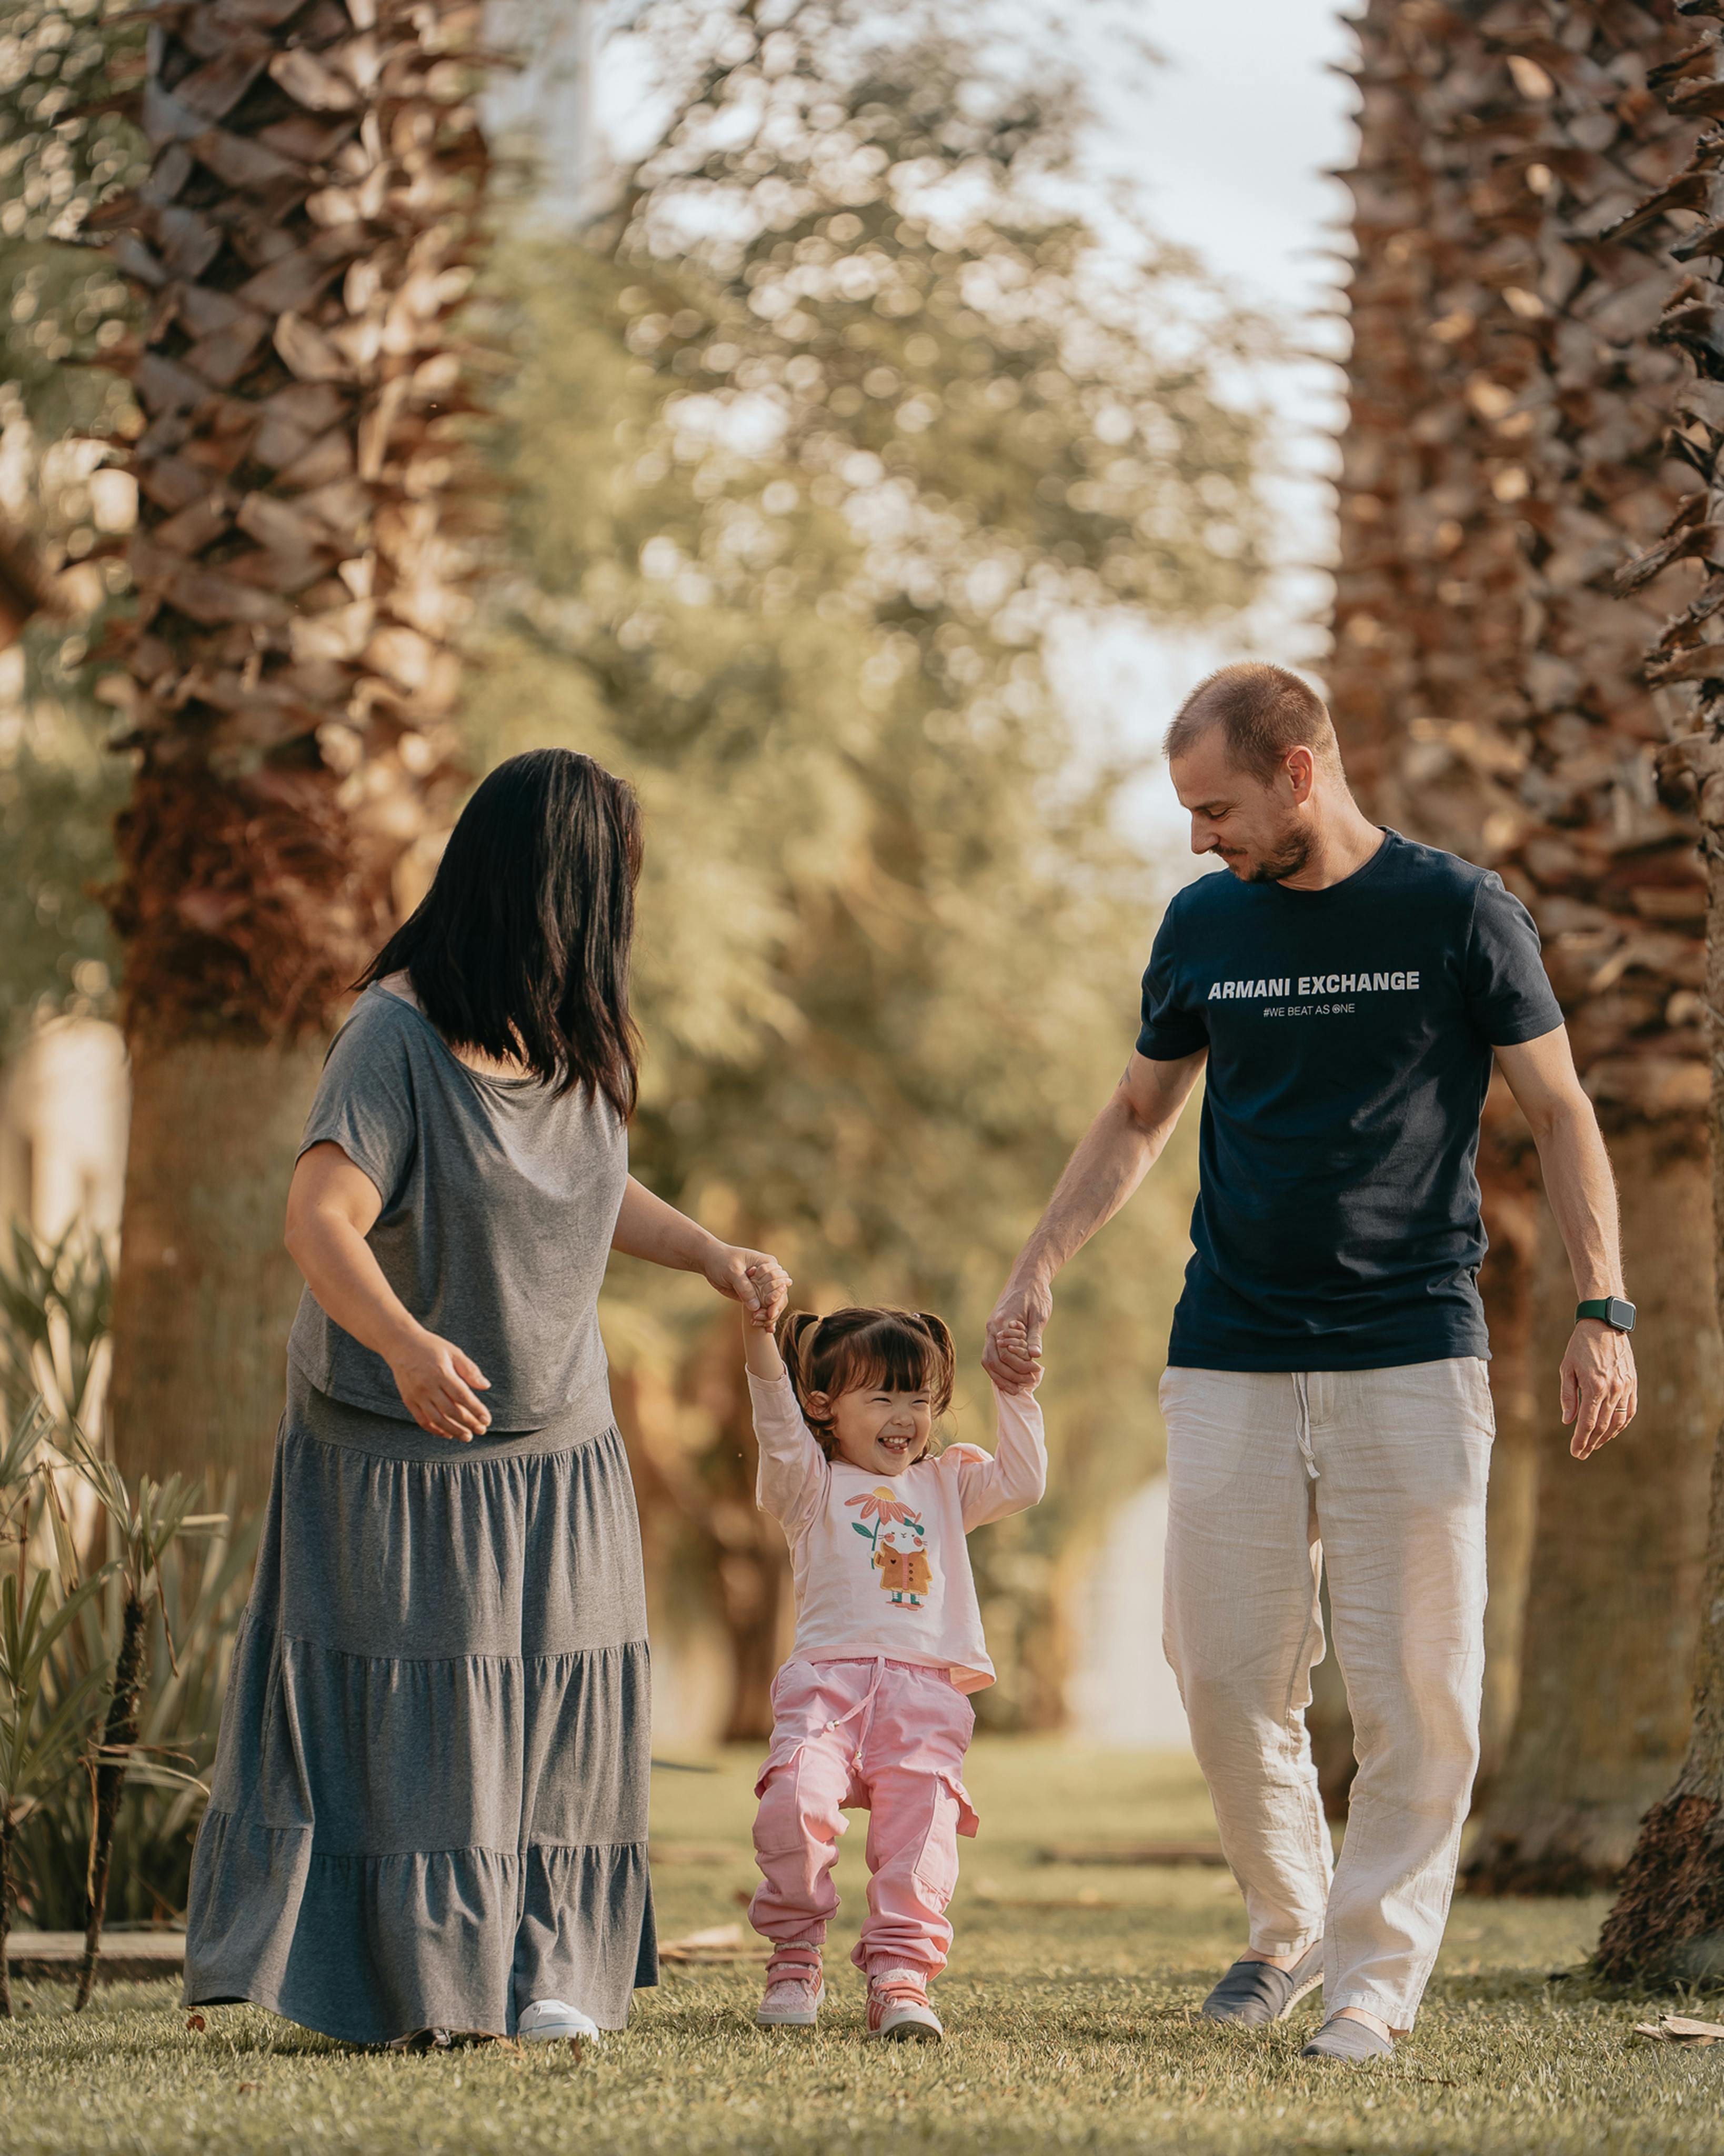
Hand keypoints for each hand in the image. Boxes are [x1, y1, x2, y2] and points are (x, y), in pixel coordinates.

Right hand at [387, 1326, 491, 1441]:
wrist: (401, 1344)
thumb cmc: (431, 1347)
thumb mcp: (453, 1352)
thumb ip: (469, 1370)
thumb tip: (486, 1386)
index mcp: (441, 1373)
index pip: (462, 1396)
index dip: (476, 1410)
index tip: (486, 1420)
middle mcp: (428, 1386)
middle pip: (451, 1411)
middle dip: (468, 1423)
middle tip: (481, 1431)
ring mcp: (416, 1395)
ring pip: (437, 1420)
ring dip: (454, 1431)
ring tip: (467, 1436)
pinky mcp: (408, 1400)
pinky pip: (422, 1420)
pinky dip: (435, 1430)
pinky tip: (447, 1434)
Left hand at [704, 1243, 790, 1329]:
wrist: (709, 1262)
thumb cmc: (722, 1260)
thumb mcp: (733, 1271)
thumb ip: (744, 1287)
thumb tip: (756, 1307)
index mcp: (768, 1264)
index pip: (780, 1283)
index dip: (777, 1298)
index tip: (770, 1311)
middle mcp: (768, 1276)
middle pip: (779, 1296)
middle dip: (774, 1309)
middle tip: (765, 1319)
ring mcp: (761, 1286)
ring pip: (772, 1304)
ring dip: (768, 1316)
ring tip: (759, 1324)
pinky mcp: (753, 1295)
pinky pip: (762, 1308)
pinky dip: (764, 1318)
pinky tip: (768, 1329)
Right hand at [984, 1276, 1049, 1392]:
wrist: (1028, 1276)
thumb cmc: (1035, 1294)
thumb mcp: (1039, 1315)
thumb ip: (1035, 1336)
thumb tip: (1035, 1357)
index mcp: (1001, 1323)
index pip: (1004, 1354)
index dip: (1019, 1367)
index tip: (1036, 1371)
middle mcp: (992, 1328)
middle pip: (991, 1361)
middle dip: (1008, 1377)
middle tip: (1026, 1385)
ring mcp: (991, 1330)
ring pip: (989, 1360)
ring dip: (1001, 1376)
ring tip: (1018, 1388)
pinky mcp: (996, 1331)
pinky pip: (992, 1354)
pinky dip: (1000, 1368)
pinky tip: (1012, 1377)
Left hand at [1561, 1319, 1636, 1458]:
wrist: (1605, 1325)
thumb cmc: (1580, 1346)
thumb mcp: (1567, 1368)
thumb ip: (1568, 1396)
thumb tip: (1568, 1420)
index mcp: (1594, 1387)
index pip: (1587, 1422)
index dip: (1581, 1440)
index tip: (1575, 1452)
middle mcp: (1613, 1390)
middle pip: (1603, 1426)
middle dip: (1592, 1442)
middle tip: (1582, 1453)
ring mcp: (1625, 1388)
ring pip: (1618, 1421)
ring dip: (1607, 1436)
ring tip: (1595, 1445)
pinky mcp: (1633, 1384)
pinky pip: (1630, 1410)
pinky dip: (1622, 1424)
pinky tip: (1613, 1431)